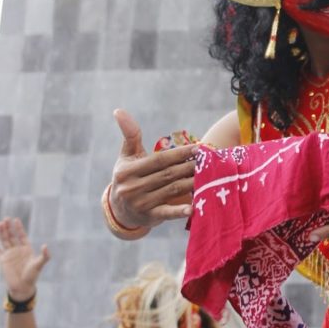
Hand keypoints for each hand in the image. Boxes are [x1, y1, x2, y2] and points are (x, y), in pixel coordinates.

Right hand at [0, 218, 49, 299]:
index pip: (22, 236)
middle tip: (6, 218)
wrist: (23, 286)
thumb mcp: (40, 264)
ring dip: (2, 232)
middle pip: (12, 236)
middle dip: (9, 228)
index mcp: (26, 249)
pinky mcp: (3, 260)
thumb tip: (45, 245)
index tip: (16, 220)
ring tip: (0, 223)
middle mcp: (17, 250)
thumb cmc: (32, 275)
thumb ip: (45, 255)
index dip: (19, 228)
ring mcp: (10, 254)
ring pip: (4, 241)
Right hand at [110, 109, 197, 228]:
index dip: (179, 154)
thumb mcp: (126, 156)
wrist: (119, 210)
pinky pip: (167, 213)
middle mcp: (132, 187)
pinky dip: (180, 211)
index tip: (198, 148)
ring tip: (210, 176)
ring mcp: (141, 204)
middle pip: (168, 174)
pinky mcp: (149, 217)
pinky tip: (193, 208)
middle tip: (209, 160)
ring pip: (172, 190)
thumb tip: (118, 110)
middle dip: (190, 166)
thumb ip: (129, 135)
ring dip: (192, 183)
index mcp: (128, 171)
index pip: (159, 160)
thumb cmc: (127, 177)